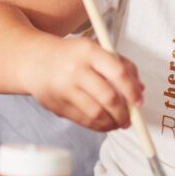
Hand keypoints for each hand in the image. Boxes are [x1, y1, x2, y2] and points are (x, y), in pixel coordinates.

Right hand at [27, 37, 143, 131]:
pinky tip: (104, 123)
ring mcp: (64, 88)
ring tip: (119, 123)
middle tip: (130, 119)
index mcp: (89, 51)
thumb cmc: (72, 55)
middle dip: (124, 113)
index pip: (118, 73)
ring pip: (96, 113)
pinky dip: (98, 126)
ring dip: (112, 123)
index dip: (132, 91)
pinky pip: (83, 121)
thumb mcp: (96, 50)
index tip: (139, 102)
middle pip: (108, 97)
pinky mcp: (56, 105)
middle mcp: (75, 69)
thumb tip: (140, 89)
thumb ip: (121, 65)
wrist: (34, 60)